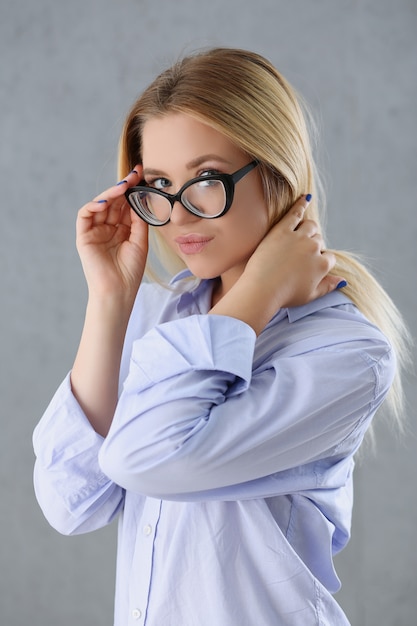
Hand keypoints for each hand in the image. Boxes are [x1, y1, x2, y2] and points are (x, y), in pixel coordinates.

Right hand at [76, 166, 147, 300]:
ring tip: (122, 187)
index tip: (141, 174)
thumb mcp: (140, 241)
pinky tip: (104, 203)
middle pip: (114, 202)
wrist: (118, 291)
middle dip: (123, 187)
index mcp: (122, 230)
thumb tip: (139, 199)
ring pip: (100, 205)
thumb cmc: (130, 271)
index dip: (132, 190)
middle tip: (134, 174)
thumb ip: (138, 220)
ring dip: (110, 194)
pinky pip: (85, 215)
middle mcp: (107, 228)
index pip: (125, 205)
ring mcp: (95, 231)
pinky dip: (93, 206)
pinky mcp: (83, 236)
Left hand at [210, 195, 345, 334]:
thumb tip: (343, 280)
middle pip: (319, 240)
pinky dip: (301, 204)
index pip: (329, 258)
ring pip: (311, 225)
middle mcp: (314, 248)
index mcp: (322, 265)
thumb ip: (328, 286)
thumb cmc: (285, 296)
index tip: (309, 266)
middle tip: (299, 254)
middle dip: (313, 246)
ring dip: (309, 229)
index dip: (320, 262)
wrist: (262, 290)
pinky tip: (305, 198)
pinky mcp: (282, 230)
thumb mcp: (311, 296)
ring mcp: (299, 237)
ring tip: (301, 235)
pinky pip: (295, 213)